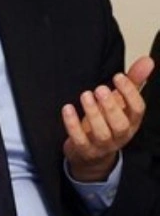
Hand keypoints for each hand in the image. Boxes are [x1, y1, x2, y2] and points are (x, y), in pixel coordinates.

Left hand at [62, 55, 152, 181]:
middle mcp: (120, 135)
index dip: (130, 93)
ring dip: (93, 113)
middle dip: (111, 106)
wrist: (92, 154)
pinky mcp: (84, 150)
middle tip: (100, 89)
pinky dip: (73, 124)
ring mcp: (102, 145)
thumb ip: (133, 82)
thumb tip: (148, 60)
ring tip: (85, 95)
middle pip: (120, 124)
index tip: (118, 76)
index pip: (138, 110)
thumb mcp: (122, 102)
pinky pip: (79, 139)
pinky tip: (68, 108)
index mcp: (132, 122)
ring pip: (101, 132)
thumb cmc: (108, 122)